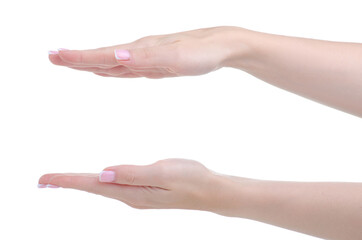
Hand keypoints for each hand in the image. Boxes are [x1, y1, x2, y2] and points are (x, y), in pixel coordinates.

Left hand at [38, 158, 226, 211]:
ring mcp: (137, 194)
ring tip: (63, 180)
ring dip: (81, 183)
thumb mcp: (164, 173)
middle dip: (68, 183)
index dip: (69, 181)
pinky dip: (98, 182)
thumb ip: (133, 174)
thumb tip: (103, 174)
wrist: (211, 191)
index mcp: (133, 192)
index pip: (94, 185)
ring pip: (102, 188)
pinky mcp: (143, 190)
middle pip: (93, 189)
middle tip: (44, 181)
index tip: (45, 179)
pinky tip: (97, 180)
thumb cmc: (191, 180)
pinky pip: (114, 186)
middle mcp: (131, 196)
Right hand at [48, 27, 237, 78]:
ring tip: (74, 64)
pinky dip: (115, 69)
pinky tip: (110, 70)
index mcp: (140, 50)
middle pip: (103, 56)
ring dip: (93, 63)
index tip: (55, 55)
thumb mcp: (175, 57)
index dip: (79, 58)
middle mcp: (140, 52)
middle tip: (53, 57)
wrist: (222, 47)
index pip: (103, 54)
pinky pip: (129, 67)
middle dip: (78, 59)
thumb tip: (115, 56)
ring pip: (114, 61)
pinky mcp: (156, 63)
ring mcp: (147, 57)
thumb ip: (145, 58)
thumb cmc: (202, 53)